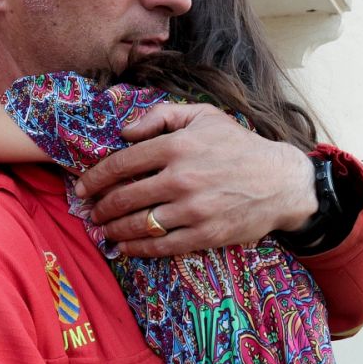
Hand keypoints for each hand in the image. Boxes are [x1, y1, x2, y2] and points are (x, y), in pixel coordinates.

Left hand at [72, 103, 316, 257]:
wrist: (280, 181)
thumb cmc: (239, 146)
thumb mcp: (203, 115)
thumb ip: (160, 115)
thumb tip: (125, 131)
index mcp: (177, 146)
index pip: (121, 164)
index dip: (95, 178)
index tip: (83, 187)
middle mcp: (181, 178)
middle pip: (124, 197)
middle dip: (100, 207)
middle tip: (91, 212)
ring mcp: (192, 210)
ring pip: (138, 224)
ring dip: (113, 229)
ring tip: (104, 230)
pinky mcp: (204, 235)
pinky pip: (161, 245)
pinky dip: (137, 248)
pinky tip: (126, 247)